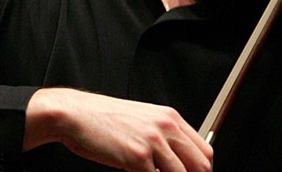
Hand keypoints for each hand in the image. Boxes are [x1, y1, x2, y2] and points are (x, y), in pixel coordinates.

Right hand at [24, 88, 212, 171]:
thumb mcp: (143, 121)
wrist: (77, 115)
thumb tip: (177, 162)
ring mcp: (153, 141)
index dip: (204, 171)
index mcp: (170, 118)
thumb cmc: (105, 119)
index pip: (204, 150)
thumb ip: (164, 138)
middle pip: (200, 165)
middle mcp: (166, 127)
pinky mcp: (137, 156)